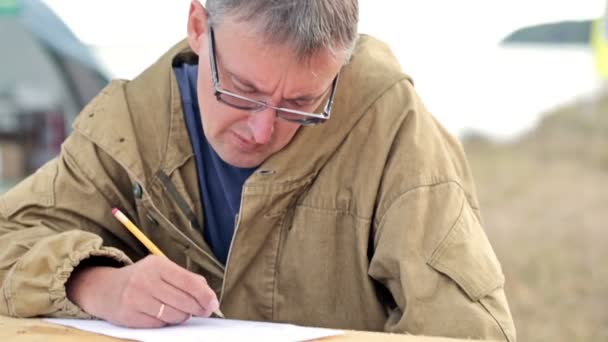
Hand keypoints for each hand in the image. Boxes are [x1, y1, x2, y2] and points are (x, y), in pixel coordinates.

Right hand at [66, 255, 219, 327]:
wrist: (106, 289)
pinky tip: (162, 314)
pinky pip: (159, 324)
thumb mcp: (162, 270)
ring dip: (182, 316)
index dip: (205, 296)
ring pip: (173, 315)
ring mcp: (136, 298)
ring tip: (180, 311)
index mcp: (157, 265)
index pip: (189, 282)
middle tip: (202, 310)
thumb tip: (209, 297)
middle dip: (197, 308)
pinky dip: (165, 322)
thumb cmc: (142, 279)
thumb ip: (186, 279)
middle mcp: (146, 280)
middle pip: (184, 301)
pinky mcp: (129, 315)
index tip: (213, 304)